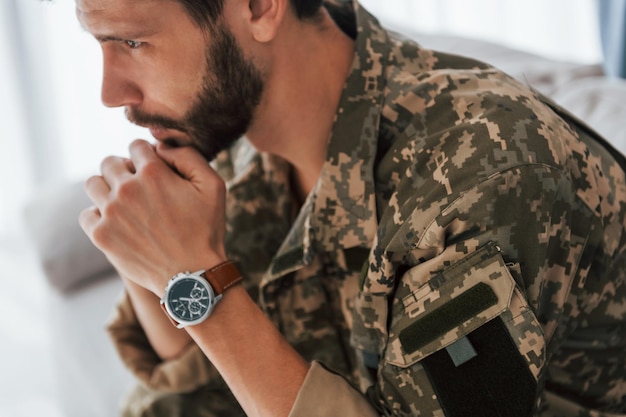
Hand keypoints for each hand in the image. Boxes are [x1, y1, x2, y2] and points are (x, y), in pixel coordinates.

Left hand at [79, 139, 227, 295]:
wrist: (192, 276)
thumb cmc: (206, 231)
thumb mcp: (214, 186)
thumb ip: (189, 156)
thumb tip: (162, 147)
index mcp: (154, 172)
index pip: (136, 146)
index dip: (147, 155)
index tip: (154, 170)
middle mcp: (128, 189)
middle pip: (109, 162)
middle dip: (124, 169)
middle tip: (138, 187)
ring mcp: (111, 213)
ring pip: (93, 184)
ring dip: (107, 188)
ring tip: (124, 203)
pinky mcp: (102, 236)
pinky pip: (86, 214)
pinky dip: (98, 216)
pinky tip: (116, 223)